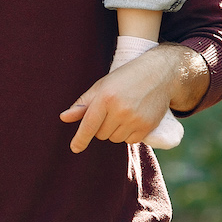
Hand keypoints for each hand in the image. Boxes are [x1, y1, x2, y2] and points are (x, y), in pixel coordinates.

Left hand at [59, 43, 199, 151]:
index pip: (89, 124)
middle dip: (101, 126)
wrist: (159, 74)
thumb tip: (63, 118)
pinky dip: (128, 134)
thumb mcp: (102, 86)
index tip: (74, 148)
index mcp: (106, 97)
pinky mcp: (147, 127)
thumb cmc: (125, 78)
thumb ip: (83, 104)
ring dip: (114, 131)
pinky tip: (133, 117)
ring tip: (123, 111)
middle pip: (100, 134)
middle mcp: (120, 110)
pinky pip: (130, 141)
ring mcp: (135, 120)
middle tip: (111, 110)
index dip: (80, 138)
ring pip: (114, 139)